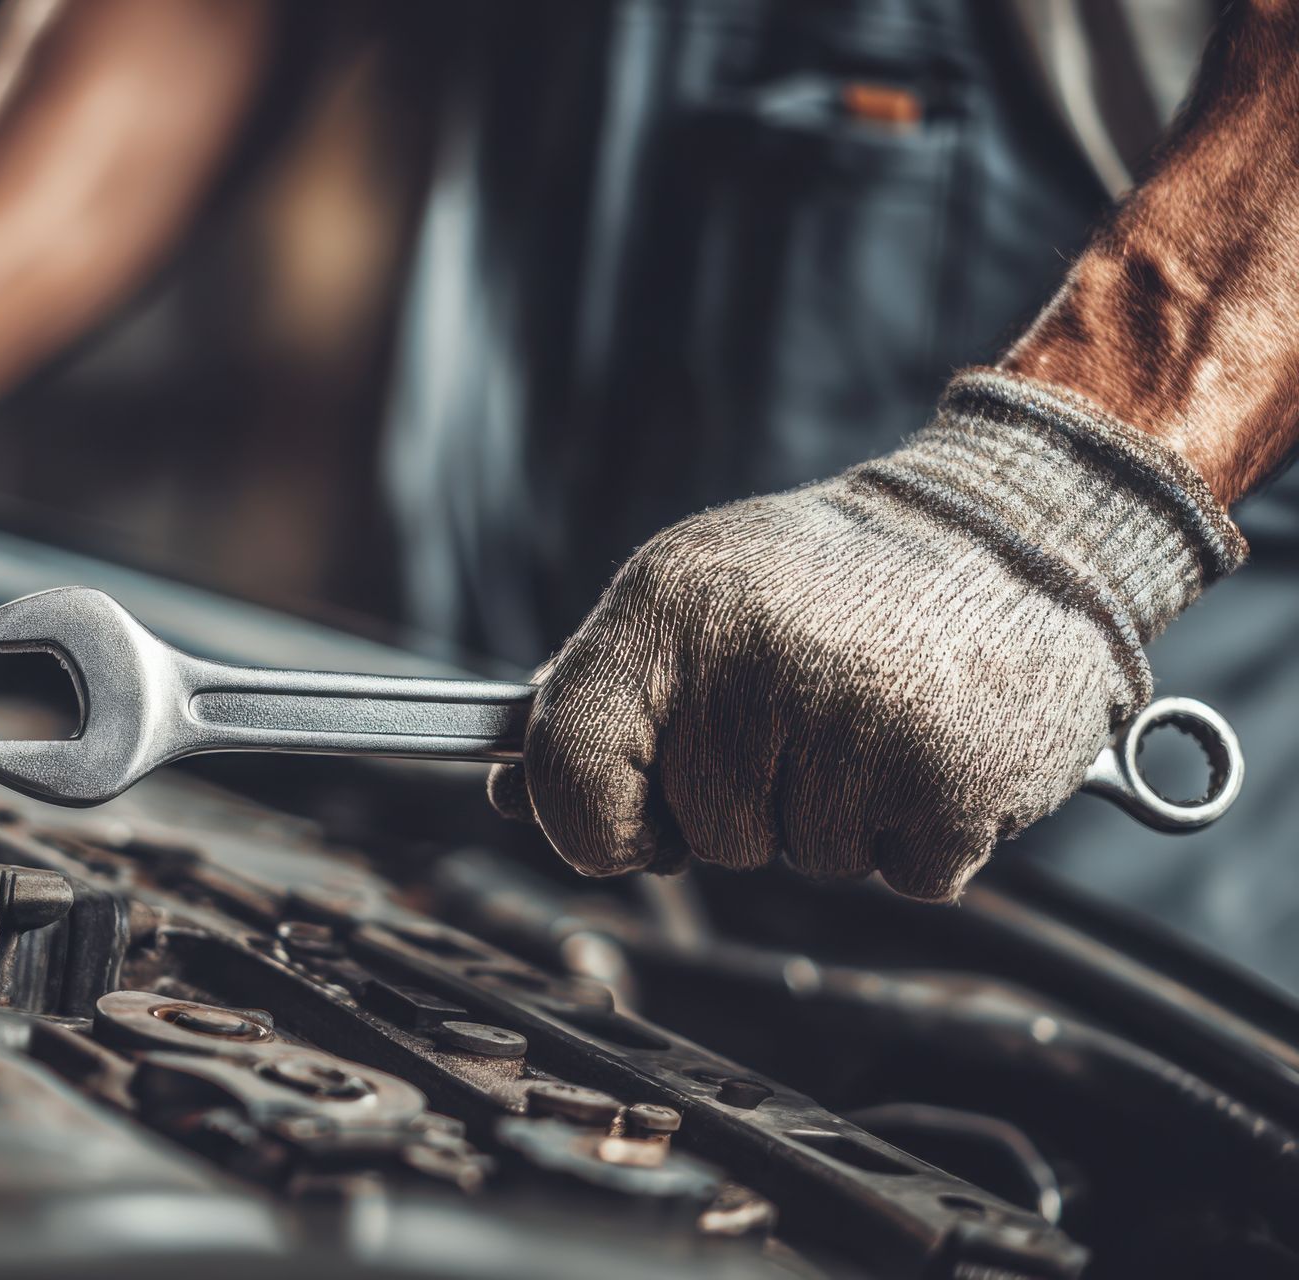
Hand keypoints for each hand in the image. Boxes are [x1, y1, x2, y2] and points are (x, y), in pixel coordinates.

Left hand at [490, 371, 1244, 900]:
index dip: (590, 820)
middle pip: (702, 834)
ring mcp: (854, 722)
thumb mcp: (698, 596)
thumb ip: (605, 696)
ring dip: (841, 817)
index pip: (570, 767)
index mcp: (670, 607)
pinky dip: (921, 837)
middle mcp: (752, 660)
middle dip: (752, 805)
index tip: (635, 817)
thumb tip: (508, 792)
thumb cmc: (840, 584)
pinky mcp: (949, 782)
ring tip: (880, 715)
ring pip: (803, 861)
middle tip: (813, 714)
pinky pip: (898, 876)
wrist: (1022, 532)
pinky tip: (938, 744)